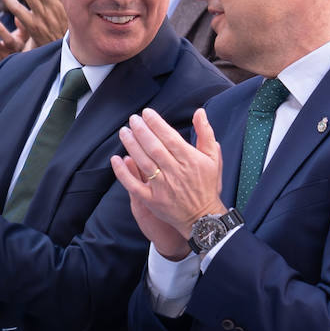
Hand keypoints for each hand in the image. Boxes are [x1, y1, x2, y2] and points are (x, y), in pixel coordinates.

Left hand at [110, 108, 225, 252]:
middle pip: (154, 147)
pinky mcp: (152, 200)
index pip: (169, 137)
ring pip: (143, 162)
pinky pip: (133, 185)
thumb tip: (199, 112)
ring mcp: (162, 187)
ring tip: (124, 132)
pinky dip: (123, 172)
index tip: (146, 113)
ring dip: (131, 145)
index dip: (156, 124)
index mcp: (190, 160)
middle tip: (133, 119)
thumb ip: (205, 133)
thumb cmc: (207, 185)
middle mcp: (175, 172)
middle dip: (141, 131)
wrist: (202, 218)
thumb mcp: (213, 158)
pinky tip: (116, 159)